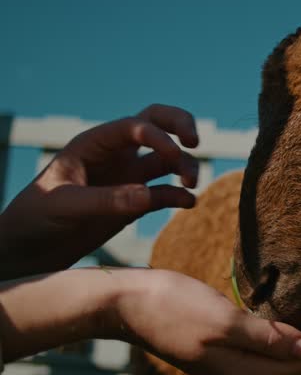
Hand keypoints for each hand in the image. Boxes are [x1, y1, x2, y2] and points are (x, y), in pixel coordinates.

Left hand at [0, 104, 199, 278]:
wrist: (30, 250)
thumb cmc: (35, 218)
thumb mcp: (64, 205)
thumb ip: (105, 199)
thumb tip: (147, 196)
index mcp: (95, 144)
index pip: (135, 126)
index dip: (158, 135)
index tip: (173, 153)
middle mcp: (116, 155)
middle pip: (157, 124)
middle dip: (181, 126)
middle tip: (195, 142)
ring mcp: (128, 178)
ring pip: (168, 160)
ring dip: (186, 166)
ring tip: (190, 184)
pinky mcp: (136, 204)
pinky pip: (166, 193)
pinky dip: (181, 196)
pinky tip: (189, 203)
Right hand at [111, 269, 300, 374]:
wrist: (128, 302)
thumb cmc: (173, 306)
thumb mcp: (223, 322)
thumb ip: (266, 339)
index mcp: (240, 370)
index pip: (299, 364)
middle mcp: (236, 373)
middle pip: (293, 366)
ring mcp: (226, 363)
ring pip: (279, 359)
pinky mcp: (218, 348)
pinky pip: (262, 349)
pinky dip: (284, 342)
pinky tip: (296, 334)